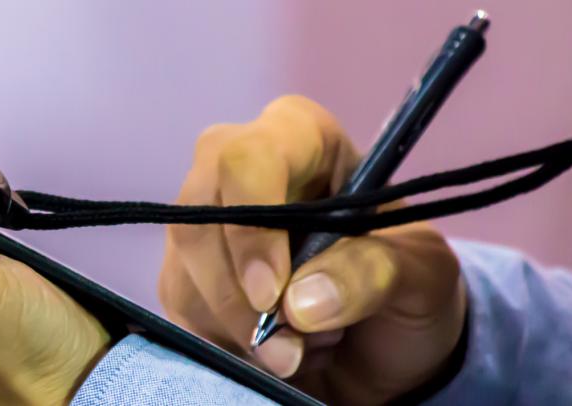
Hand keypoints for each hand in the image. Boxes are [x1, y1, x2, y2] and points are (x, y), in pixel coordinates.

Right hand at [158, 95, 465, 403]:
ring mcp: (202, 222)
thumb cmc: (405, 280)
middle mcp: (236, 169)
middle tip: (291, 349)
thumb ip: (371, 273)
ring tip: (307, 345)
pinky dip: (227, 346)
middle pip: (198, 220)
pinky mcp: (184, 275)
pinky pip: (181, 312)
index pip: (249, 158)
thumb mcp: (419, 273)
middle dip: (239, 297)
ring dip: (240, 330)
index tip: (273, 295)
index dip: (251, 229)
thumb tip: (298, 302)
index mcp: (300, 138)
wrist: (383, 336)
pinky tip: (272, 351)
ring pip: (185, 273)